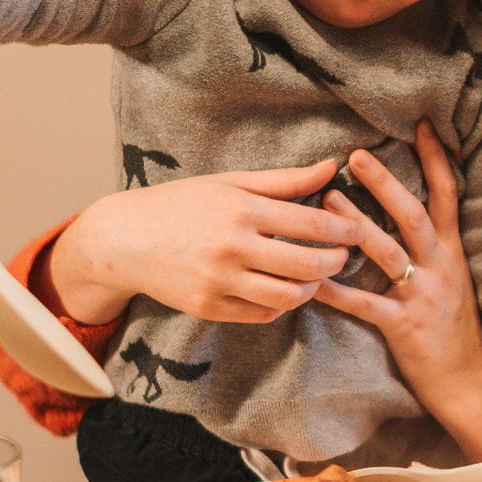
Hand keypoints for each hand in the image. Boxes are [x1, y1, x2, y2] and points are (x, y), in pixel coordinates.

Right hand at [51, 161, 361, 324]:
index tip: (358, 228)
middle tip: (344, 255)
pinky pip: (262, 314)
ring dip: (313, 289)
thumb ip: (284, 181)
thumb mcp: (229, 182)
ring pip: (289, 297)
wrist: (123, 240)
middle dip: (337, 262)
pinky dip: (283, 304)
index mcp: (240, 209)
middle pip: (308, 266)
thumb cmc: (179, 204)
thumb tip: (332, 167)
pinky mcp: (209, 308)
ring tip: (317, 274)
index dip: (345, 229)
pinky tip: (286, 288)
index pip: (312, 225)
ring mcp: (219, 282)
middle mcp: (231, 247)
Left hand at [312, 125, 481, 453]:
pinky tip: (313, 281)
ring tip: (326, 201)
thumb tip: (407, 217)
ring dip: (356, 225)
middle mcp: (441, 267)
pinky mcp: (405, 326)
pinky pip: (366, 305)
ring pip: (389, 253)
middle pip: (414, 214)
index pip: (447, 196)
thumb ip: (433, 250)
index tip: (422, 126)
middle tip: (356, 155)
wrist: (471, 382)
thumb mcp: (453, 282)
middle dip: (385, 183)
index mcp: (452, 252)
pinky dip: (337, 292)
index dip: (436, 160)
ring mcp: (423, 295)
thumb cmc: (455, 331)